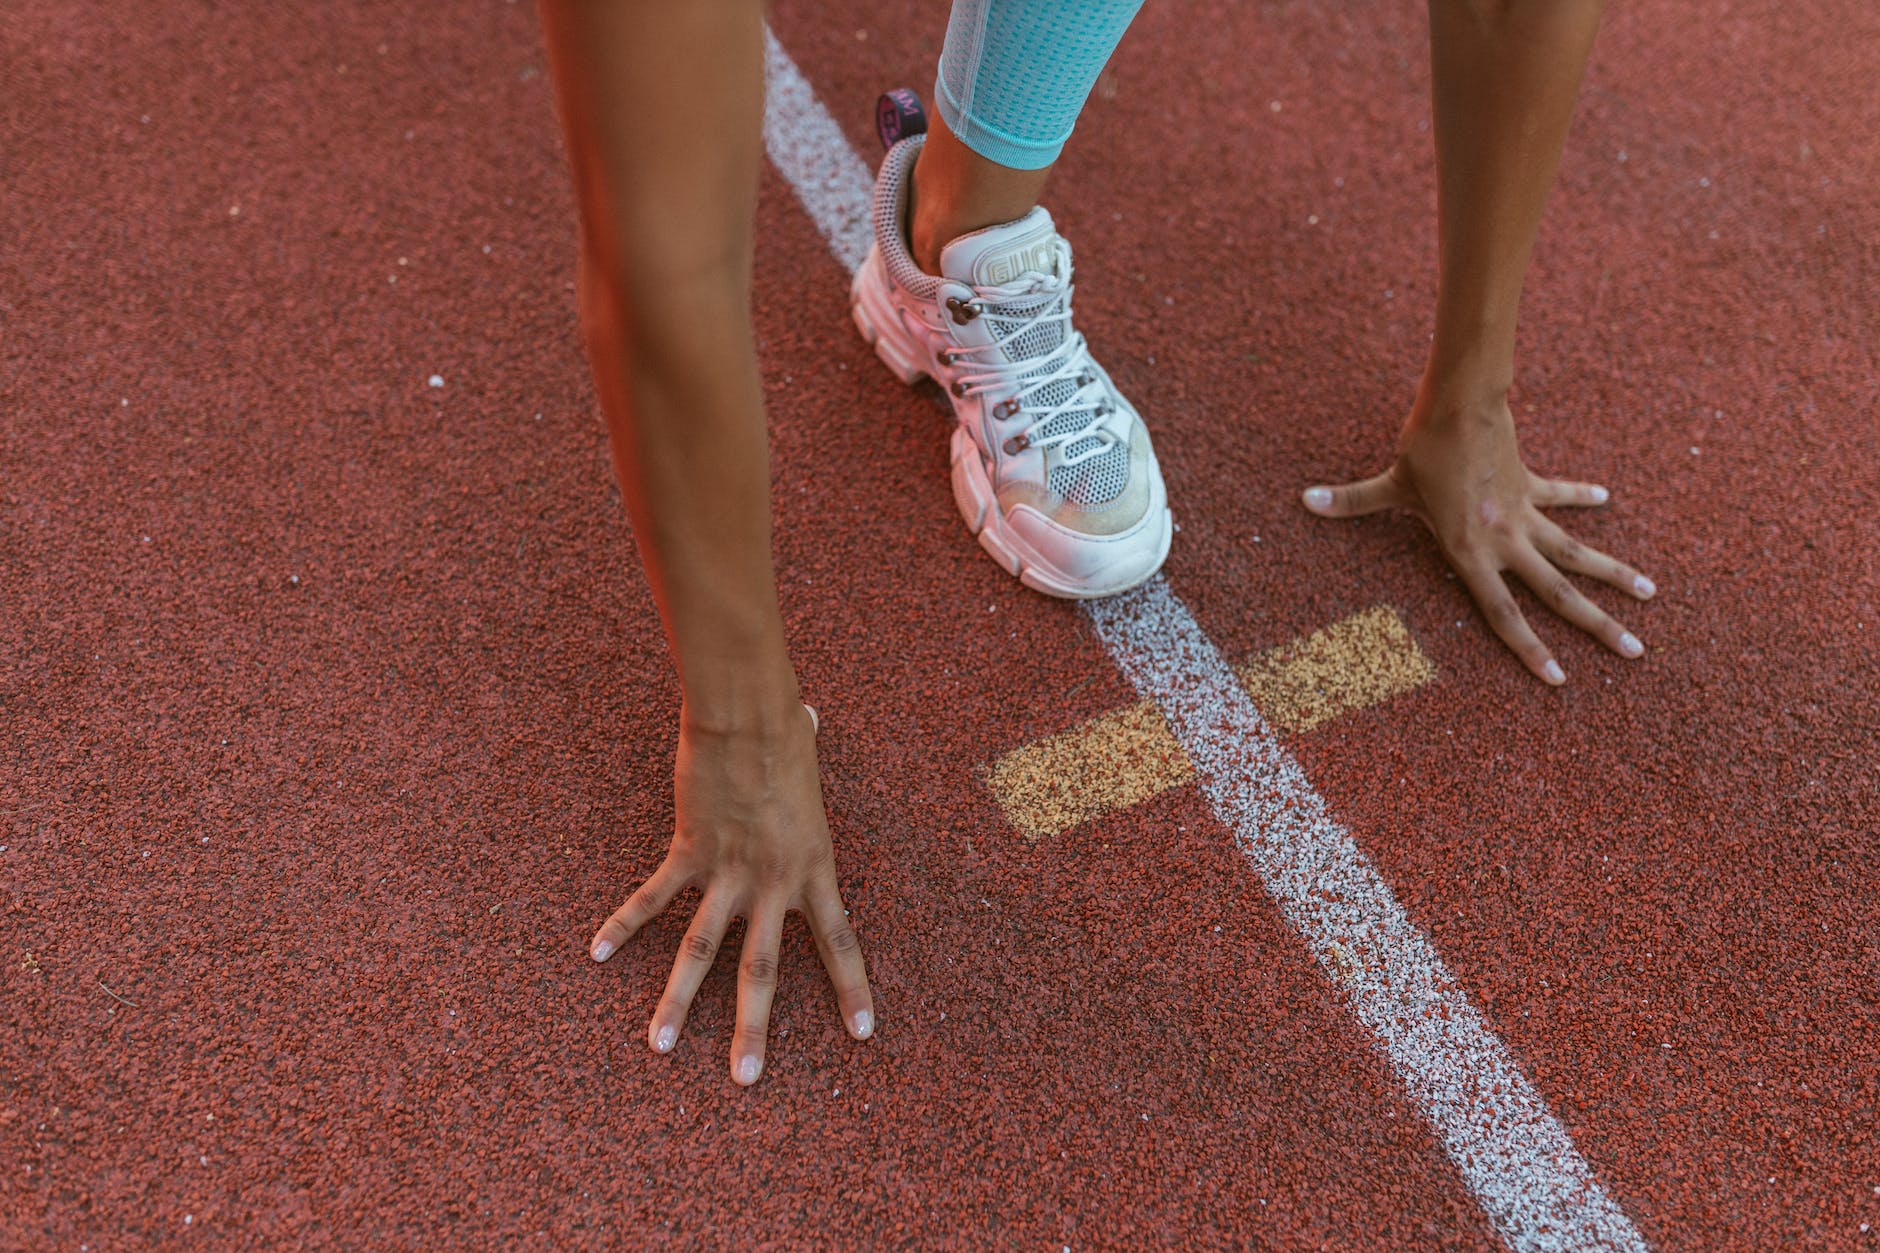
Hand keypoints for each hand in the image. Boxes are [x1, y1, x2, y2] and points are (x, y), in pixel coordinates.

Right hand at [588, 702, 873, 1083]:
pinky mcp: (688, 853)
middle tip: (746, 1079)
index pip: (841, 942)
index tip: (863, 1034)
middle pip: (763, 970)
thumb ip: (808, 766)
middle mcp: (774, 883)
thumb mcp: (811, 766)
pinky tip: (599, 954)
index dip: (852, 989)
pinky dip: (623, 925)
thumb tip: (809, 720)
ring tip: (660, 1047)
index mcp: (815, 869)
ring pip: (701, 952)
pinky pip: (653, 899)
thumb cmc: (786, 733)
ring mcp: (729, 873)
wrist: (747, 719)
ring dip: (678, 1002)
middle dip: (754, 1028)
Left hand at [1302, 401, 1655, 684]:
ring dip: (1614, 574)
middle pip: (1557, 593)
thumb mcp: (1387, 485)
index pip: (1502, 614)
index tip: (1560, 678)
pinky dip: (1581, 497)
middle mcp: (1505, 541)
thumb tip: (1304, 502)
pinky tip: (1607, 499)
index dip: (1530, 650)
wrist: (1462, 403)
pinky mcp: (1532, 484)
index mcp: (1470, 552)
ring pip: (1576, 552)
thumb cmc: (1421, 449)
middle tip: (1634, 652)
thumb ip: (1349, 502)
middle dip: (1596, 625)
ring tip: (1652, 594)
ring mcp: (1524, 514)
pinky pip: (1561, 496)